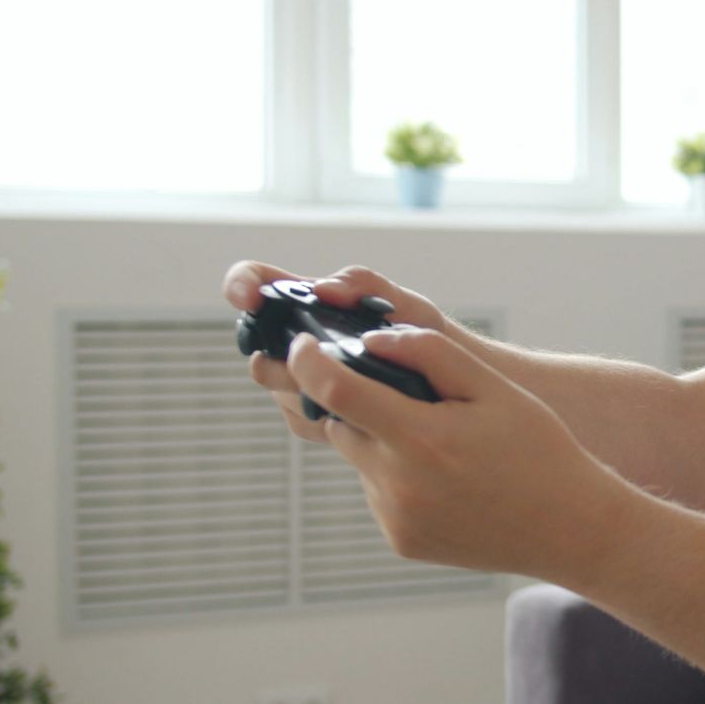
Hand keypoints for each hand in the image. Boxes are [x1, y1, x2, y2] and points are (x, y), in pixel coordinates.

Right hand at [222, 261, 457, 442]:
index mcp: (317, 305)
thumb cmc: (432, 340)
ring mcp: (308, 381)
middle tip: (321, 363)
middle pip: (263, 348)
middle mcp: (304, 343)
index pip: (260, 284)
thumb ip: (370, 287)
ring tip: (357, 390)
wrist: (461, 395)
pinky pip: (305, 419)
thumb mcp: (409, 307)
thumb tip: (324, 289)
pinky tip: (358, 416)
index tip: (247, 296)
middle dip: (284, 358)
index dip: (243, 284)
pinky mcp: (323, 416)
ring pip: (282, 388)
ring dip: (308, 390)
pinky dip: (326, 417)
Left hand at [284, 326, 626, 577]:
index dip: (309, 361)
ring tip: (443, 446)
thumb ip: (431, 354)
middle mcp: (399, 484)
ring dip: (381, 441)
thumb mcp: (495, 389)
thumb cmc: (539, 450)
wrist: (569, 528)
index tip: (303, 344)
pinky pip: (379, 493)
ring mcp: (396, 518)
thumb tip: (372, 341)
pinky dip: (397, 476)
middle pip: (341, 425)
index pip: (336, 391)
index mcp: (422, 438)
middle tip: (410, 399)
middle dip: (359, 403)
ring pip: (360, 459)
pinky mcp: (401, 540)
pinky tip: (447, 479)